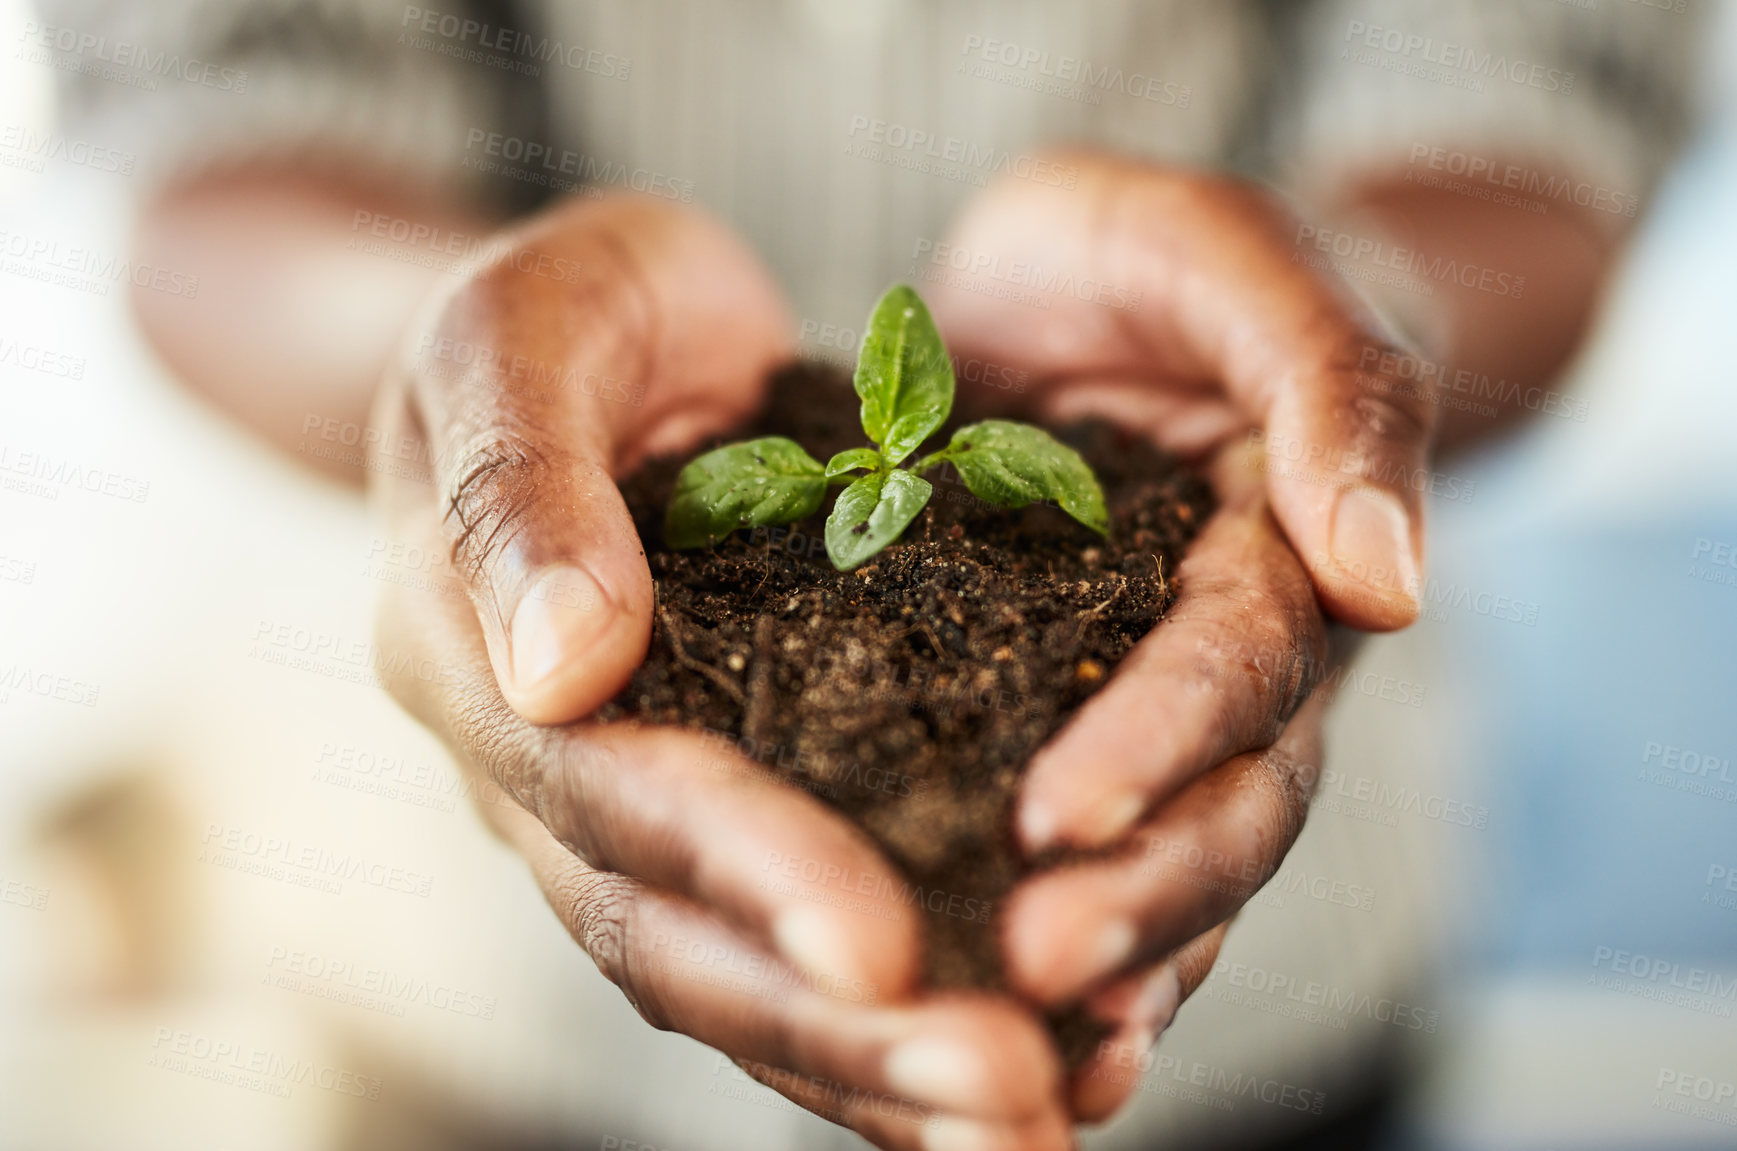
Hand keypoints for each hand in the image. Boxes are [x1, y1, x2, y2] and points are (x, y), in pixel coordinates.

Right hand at [369, 196, 1072, 1148]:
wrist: (599, 335)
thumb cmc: (561, 310)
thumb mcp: (520, 333)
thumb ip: (524, 485)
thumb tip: (560, 667)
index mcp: (476, 662)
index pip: (609, 797)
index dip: (742, 870)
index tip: (882, 946)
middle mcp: (550, 771)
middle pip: (681, 936)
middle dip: (838, 1021)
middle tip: (1006, 1085)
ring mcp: (639, 802)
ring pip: (745, 968)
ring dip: (880, 1061)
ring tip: (1036, 1118)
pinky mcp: (739, 796)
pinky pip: (803, 929)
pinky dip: (896, 1014)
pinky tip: (1028, 1067)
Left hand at [925, 152, 1434, 1118]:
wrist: (1083, 284)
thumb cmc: (1164, 261)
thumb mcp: (1235, 262)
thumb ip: (1334, 387)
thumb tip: (1393, 582)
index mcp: (1277, 556)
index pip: (1236, 669)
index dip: (1160, 743)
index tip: (1066, 815)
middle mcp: (1230, 666)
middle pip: (1217, 808)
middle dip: (1135, 895)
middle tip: (1028, 965)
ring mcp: (1148, 715)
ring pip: (1158, 865)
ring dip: (1100, 958)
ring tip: (1009, 1039)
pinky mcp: (1051, 730)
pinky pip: (1072, 853)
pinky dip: (1045, 938)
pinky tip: (981, 1022)